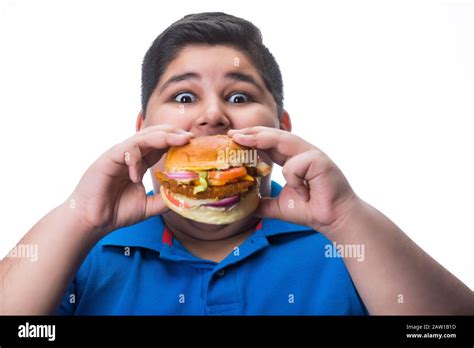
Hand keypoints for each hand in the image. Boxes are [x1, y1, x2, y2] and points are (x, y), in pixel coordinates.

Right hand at [69, 125, 193, 234]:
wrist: (92, 221)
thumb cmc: (116, 212)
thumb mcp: (149, 207)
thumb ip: (165, 199)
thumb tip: (185, 197)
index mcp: (140, 163)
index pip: (161, 145)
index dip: (177, 142)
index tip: (195, 144)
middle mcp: (131, 155)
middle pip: (154, 135)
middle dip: (174, 134)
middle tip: (191, 138)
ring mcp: (119, 155)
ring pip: (142, 137)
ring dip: (162, 137)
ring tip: (179, 141)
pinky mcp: (108, 159)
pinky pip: (125, 150)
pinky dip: (135, 158)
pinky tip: (137, 174)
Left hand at [228, 127, 358, 233]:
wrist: (333, 220)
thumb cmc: (310, 209)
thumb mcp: (278, 206)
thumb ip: (262, 203)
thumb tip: (244, 206)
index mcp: (291, 158)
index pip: (268, 143)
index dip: (251, 139)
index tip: (232, 138)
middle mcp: (301, 152)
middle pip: (274, 135)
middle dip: (251, 132)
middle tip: (232, 133)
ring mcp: (311, 154)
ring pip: (283, 141)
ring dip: (260, 138)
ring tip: (241, 139)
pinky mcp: (319, 161)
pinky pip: (295, 166)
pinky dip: (294, 180)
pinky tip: (304, 193)